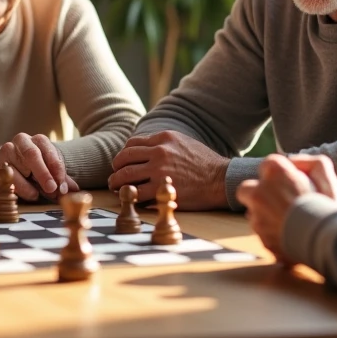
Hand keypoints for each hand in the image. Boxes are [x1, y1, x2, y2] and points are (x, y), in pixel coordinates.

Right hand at [0, 133, 79, 201]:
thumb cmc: (27, 172)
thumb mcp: (46, 174)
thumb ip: (60, 180)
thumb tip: (75, 190)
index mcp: (38, 141)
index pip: (50, 151)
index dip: (57, 169)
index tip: (62, 187)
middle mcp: (22, 141)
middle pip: (33, 154)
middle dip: (44, 173)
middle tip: (53, 189)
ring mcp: (7, 150)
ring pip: (21, 166)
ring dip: (32, 183)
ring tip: (39, 194)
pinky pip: (9, 176)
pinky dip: (21, 187)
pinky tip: (29, 194)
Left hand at [108, 131, 230, 209]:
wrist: (220, 179)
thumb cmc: (204, 163)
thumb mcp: (183, 142)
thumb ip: (163, 143)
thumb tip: (145, 149)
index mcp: (163, 138)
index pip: (132, 144)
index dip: (124, 154)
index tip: (123, 163)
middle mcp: (158, 152)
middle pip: (124, 158)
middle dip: (116, 168)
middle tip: (115, 176)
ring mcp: (159, 171)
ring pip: (125, 176)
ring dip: (117, 183)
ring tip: (117, 188)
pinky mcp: (161, 189)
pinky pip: (136, 193)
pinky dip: (130, 196)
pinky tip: (131, 199)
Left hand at [235, 154, 318, 262]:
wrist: (328, 243)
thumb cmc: (329, 206)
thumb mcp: (326, 173)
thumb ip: (309, 163)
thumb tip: (293, 162)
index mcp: (274, 172)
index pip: (268, 165)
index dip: (279, 174)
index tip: (291, 182)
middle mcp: (259, 192)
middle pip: (248, 189)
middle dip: (259, 194)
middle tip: (281, 202)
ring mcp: (258, 218)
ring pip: (254, 214)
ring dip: (267, 216)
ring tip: (291, 222)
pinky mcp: (262, 240)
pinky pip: (262, 235)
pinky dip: (274, 235)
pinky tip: (291, 237)